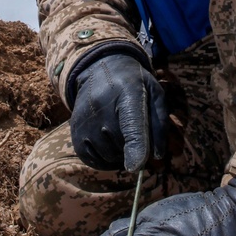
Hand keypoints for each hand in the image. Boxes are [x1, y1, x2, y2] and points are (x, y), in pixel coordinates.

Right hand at [68, 51, 167, 174]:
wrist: (99, 69)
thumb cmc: (134, 85)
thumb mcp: (155, 95)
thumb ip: (160, 125)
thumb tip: (157, 156)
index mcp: (128, 93)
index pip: (132, 125)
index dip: (135, 147)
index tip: (137, 166)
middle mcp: (101, 108)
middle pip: (123, 146)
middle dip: (134, 147)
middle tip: (132, 127)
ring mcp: (85, 121)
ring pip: (110, 157)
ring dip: (120, 153)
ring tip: (119, 130)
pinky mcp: (75, 133)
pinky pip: (94, 161)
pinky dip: (106, 159)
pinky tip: (109, 141)